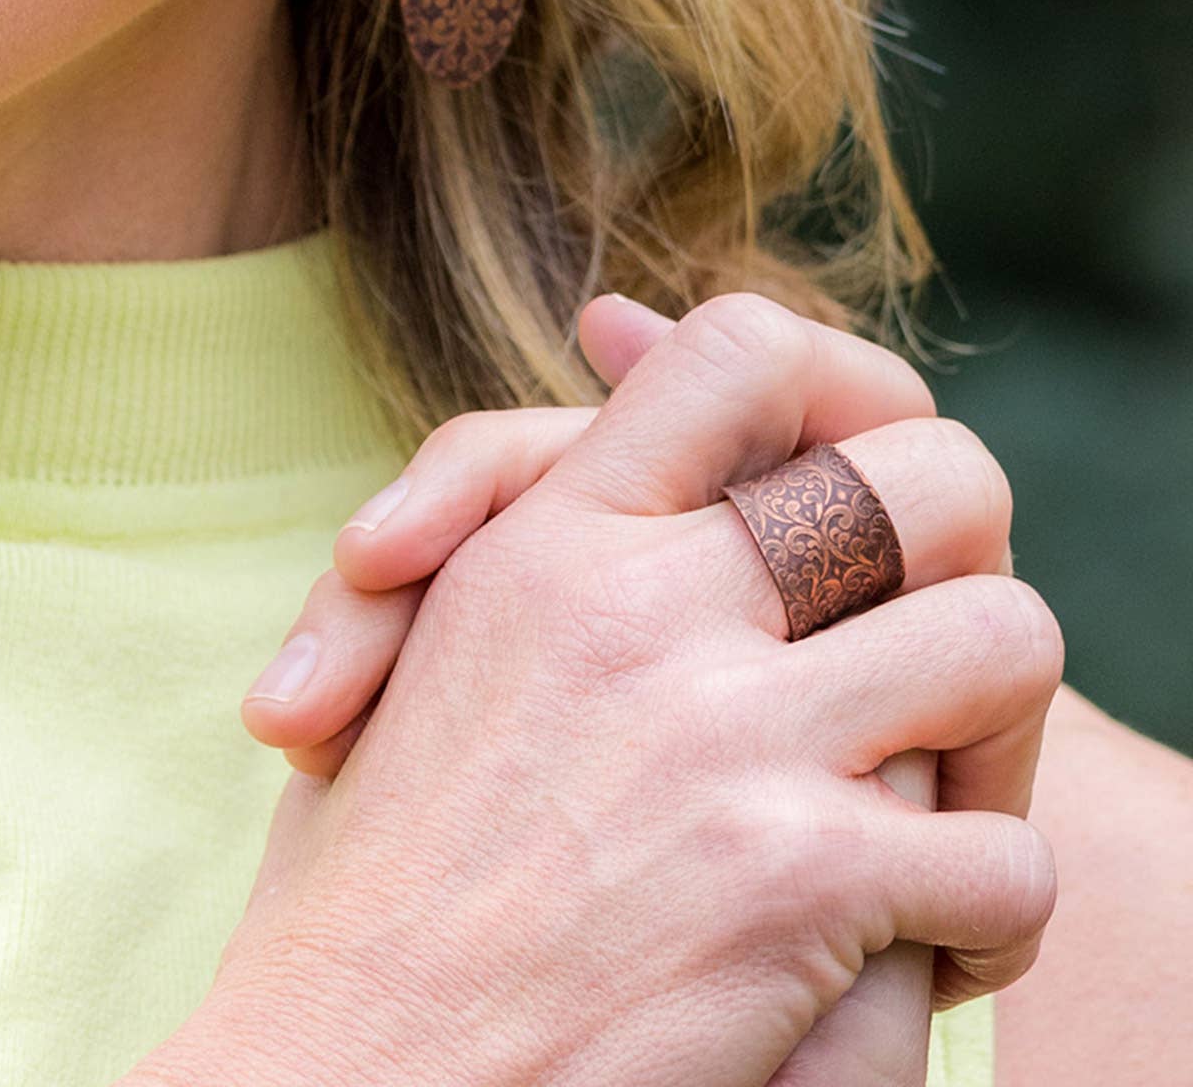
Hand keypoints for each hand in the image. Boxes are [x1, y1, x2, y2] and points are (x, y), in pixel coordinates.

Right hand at [170, 294, 1063, 1086]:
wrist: (345, 1082)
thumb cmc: (375, 876)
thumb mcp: (423, 650)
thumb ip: (528, 507)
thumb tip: (616, 338)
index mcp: (552, 541)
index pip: (744, 355)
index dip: (837, 393)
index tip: (847, 491)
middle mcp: (646, 608)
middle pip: (936, 478)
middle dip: (964, 554)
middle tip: (926, 653)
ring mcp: (728, 737)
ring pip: (1006, 638)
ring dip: (998, 735)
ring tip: (942, 809)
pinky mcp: (792, 883)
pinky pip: (1002, 860)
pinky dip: (986, 916)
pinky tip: (916, 953)